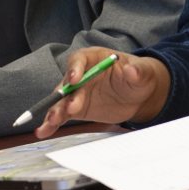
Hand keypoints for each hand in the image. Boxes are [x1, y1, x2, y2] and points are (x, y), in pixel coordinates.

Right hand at [35, 48, 168, 138]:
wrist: (139, 94)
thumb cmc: (140, 76)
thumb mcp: (144, 72)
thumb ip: (138, 71)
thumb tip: (132, 70)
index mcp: (95, 58)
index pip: (79, 60)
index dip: (75, 68)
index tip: (75, 79)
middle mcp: (81, 74)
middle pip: (67, 83)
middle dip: (65, 95)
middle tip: (69, 107)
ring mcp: (77, 92)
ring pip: (61, 101)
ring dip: (55, 110)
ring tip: (51, 122)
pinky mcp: (77, 109)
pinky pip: (62, 115)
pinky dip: (52, 123)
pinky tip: (43, 131)